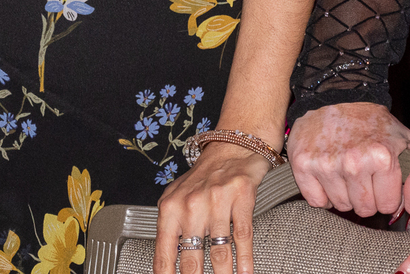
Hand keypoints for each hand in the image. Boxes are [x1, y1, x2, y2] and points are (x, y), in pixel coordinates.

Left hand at [156, 142, 269, 273]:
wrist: (231, 148)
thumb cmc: (203, 177)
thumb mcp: (176, 198)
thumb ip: (170, 229)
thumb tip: (165, 265)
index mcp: (171, 208)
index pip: (164, 254)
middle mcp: (192, 205)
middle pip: (191, 259)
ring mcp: (217, 201)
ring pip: (219, 251)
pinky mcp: (242, 198)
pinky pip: (243, 237)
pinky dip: (245, 260)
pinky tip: (245, 272)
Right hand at [288, 102, 409, 217]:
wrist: (335, 94)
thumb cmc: (368, 118)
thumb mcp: (401, 134)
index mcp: (382, 158)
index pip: (387, 206)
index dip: (385, 198)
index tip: (380, 187)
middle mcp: (354, 164)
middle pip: (364, 209)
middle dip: (366, 198)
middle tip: (362, 179)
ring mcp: (327, 166)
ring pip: (340, 205)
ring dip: (344, 195)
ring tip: (345, 174)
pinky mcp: (304, 165)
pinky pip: (317, 201)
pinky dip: (322, 195)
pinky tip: (328, 179)